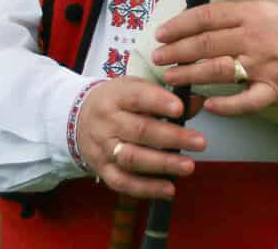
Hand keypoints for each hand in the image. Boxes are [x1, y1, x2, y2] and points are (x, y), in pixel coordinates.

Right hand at [77, 77, 207, 198]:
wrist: (78, 119)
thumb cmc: (117, 102)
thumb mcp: (136, 88)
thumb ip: (166, 96)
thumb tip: (197, 102)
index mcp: (115, 96)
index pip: (137, 97)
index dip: (159, 102)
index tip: (180, 109)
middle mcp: (107, 123)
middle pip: (139, 130)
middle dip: (172, 137)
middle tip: (200, 142)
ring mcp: (103, 148)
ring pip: (132, 159)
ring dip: (163, 164)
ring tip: (188, 166)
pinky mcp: (102, 170)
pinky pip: (123, 183)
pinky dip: (147, 189)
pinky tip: (169, 189)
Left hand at [152, 1, 277, 115]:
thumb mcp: (261, 10)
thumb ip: (231, 17)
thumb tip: (193, 24)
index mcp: (250, 14)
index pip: (206, 17)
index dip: (179, 25)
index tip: (161, 34)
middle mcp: (254, 38)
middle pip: (207, 43)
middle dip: (177, 51)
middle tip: (158, 57)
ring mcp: (263, 65)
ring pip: (219, 69)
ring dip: (190, 74)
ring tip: (170, 77)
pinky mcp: (272, 89)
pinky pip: (246, 101)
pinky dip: (227, 105)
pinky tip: (208, 106)